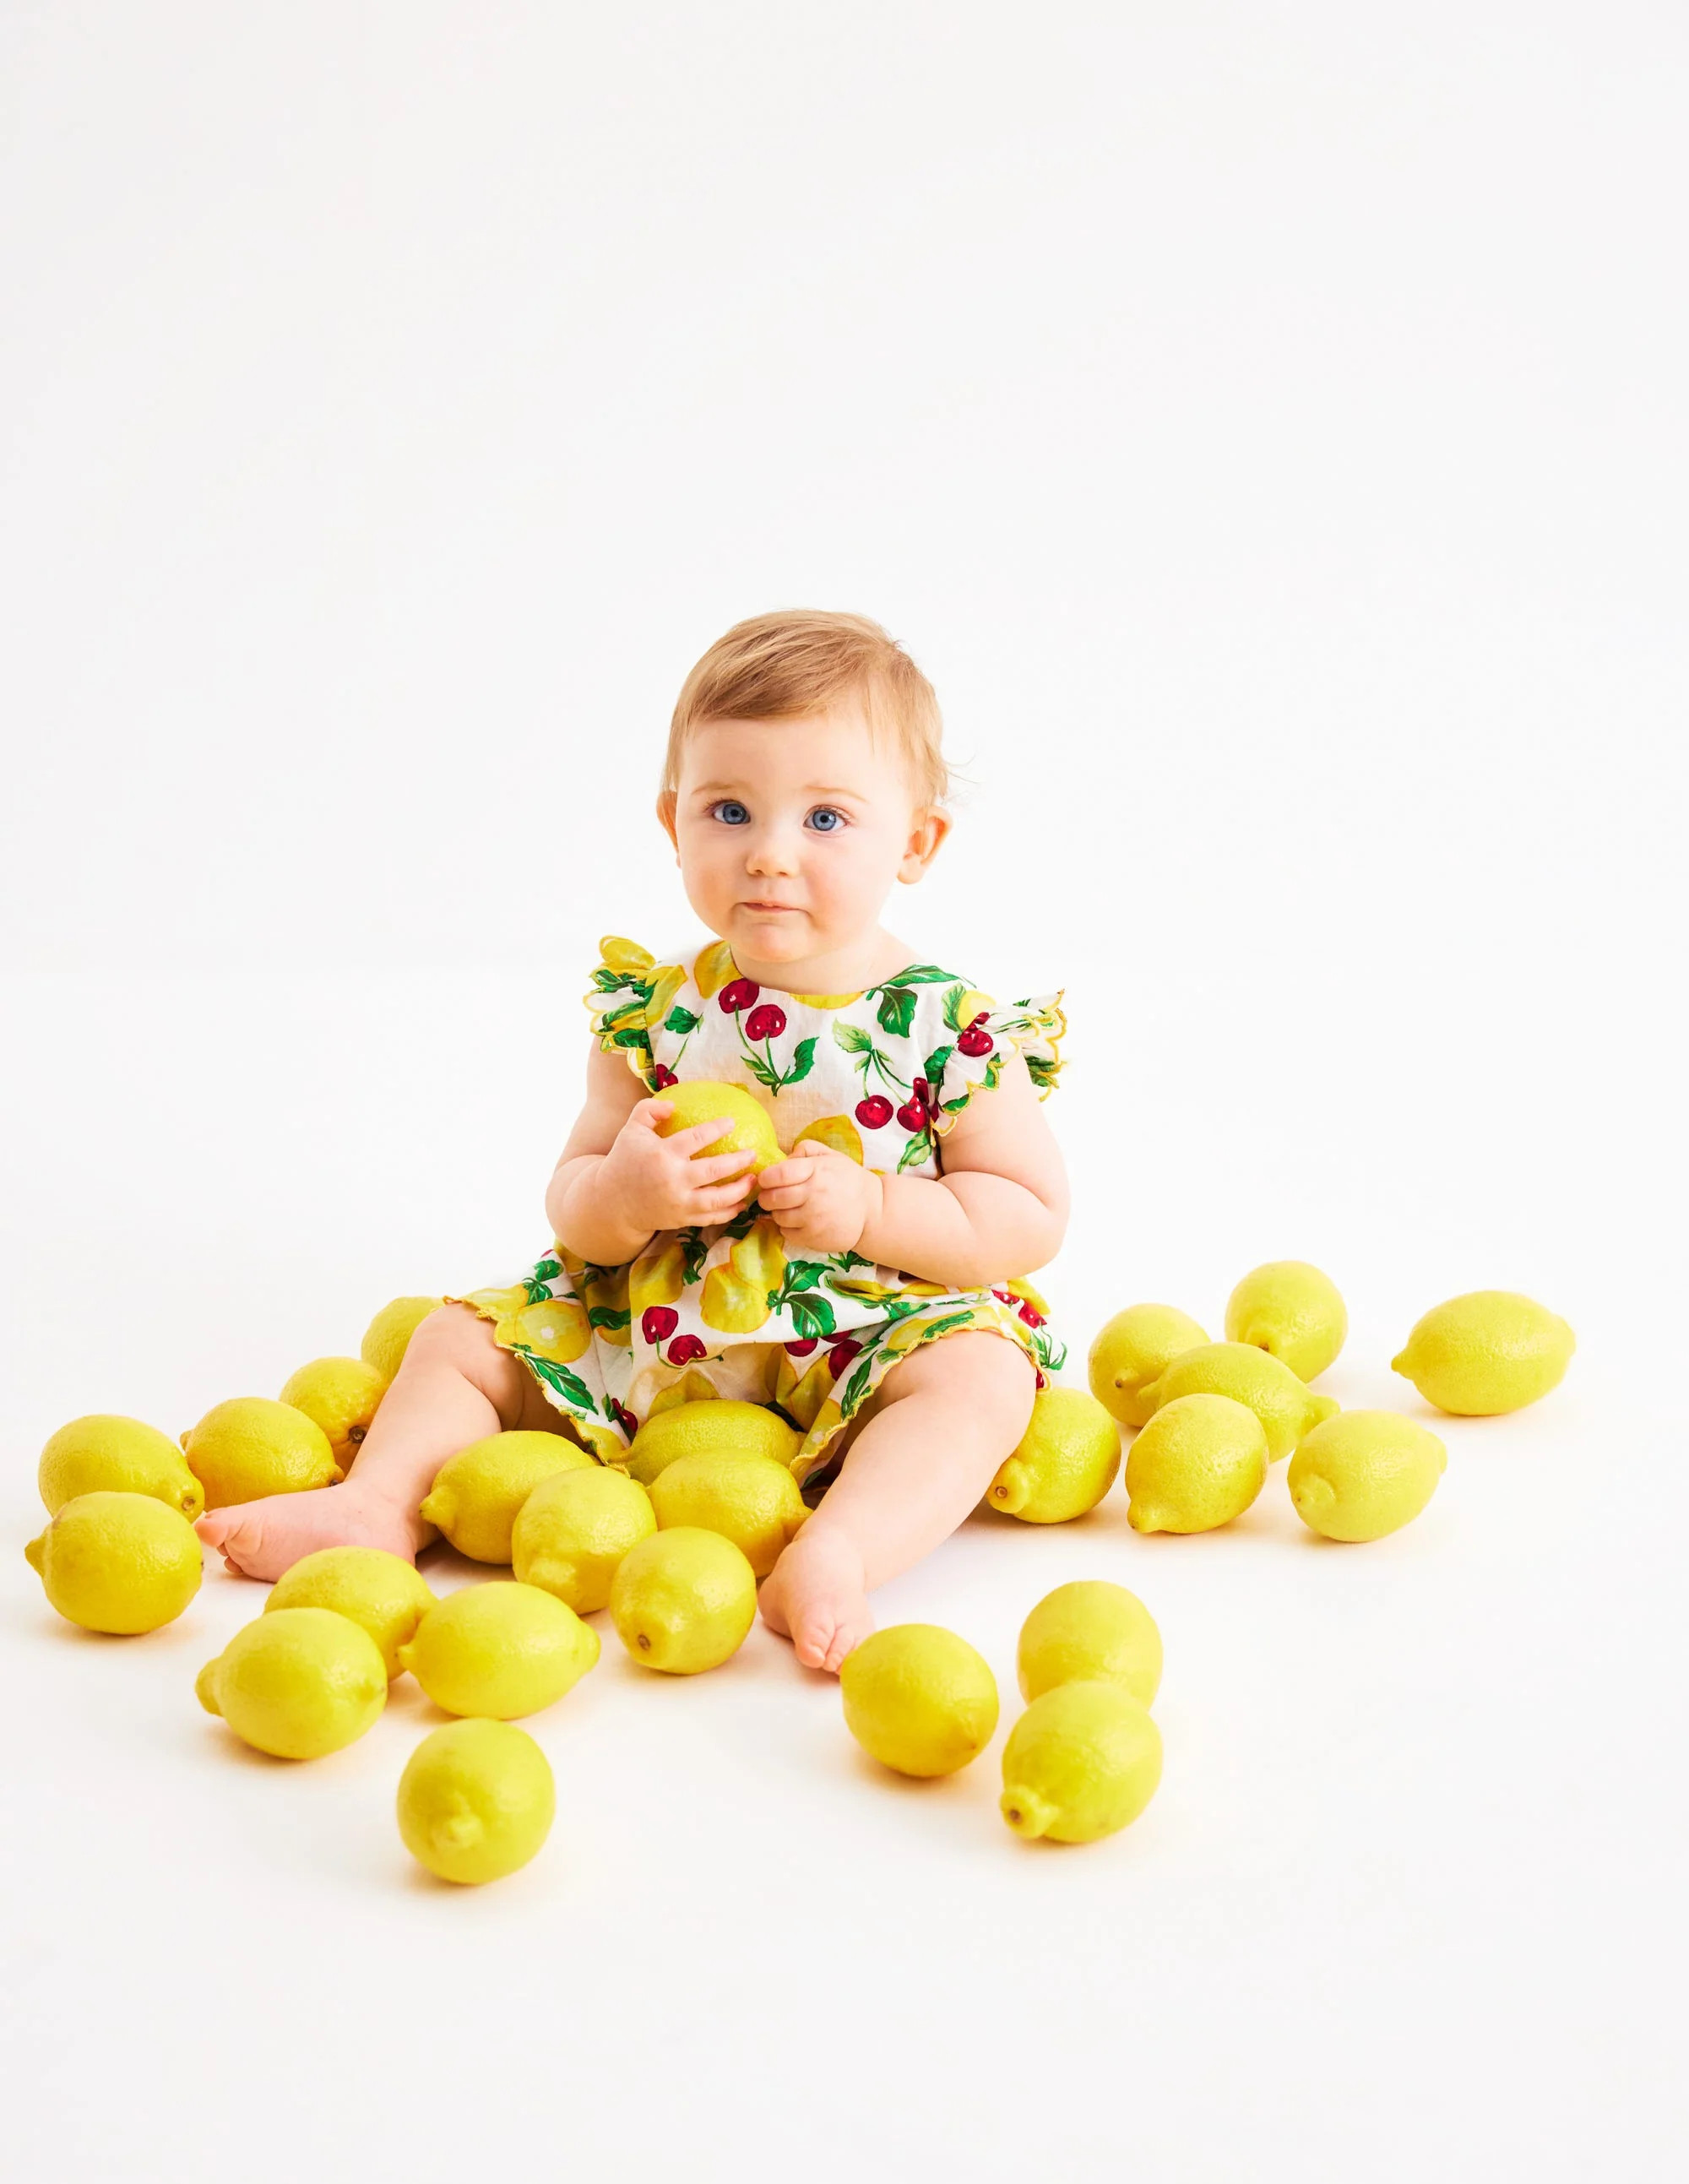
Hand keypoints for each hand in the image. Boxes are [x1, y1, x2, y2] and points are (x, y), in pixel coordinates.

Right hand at [597, 1100, 758, 1233]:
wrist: (612, 1203)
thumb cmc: (624, 1161)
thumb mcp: (630, 1130)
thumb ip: (649, 1110)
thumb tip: (673, 1105)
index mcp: (662, 1154)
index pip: (696, 1138)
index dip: (717, 1129)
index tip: (732, 1122)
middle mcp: (673, 1180)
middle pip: (715, 1170)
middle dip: (738, 1161)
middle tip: (753, 1153)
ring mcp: (679, 1203)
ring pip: (718, 1199)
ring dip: (740, 1189)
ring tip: (754, 1178)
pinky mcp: (681, 1219)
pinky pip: (711, 1217)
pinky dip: (730, 1212)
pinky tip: (742, 1202)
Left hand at [756, 1145, 880, 1254]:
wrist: (873, 1211)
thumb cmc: (848, 1180)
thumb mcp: (831, 1156)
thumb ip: (805, 1150)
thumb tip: (782, 1160)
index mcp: (815, 1171)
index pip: (777, 1175)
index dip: (765, 1177)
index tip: (766, 1179)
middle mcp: (813, 1195)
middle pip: (771, 1198)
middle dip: (766, 1196)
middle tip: (771, 1195)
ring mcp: (812, 1219)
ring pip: (777, 1217)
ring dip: (777, 1212)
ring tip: (788, 1208)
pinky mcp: (813, 1238)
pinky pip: (786, 1233)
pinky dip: (787, 1227)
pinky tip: (798, 1221)